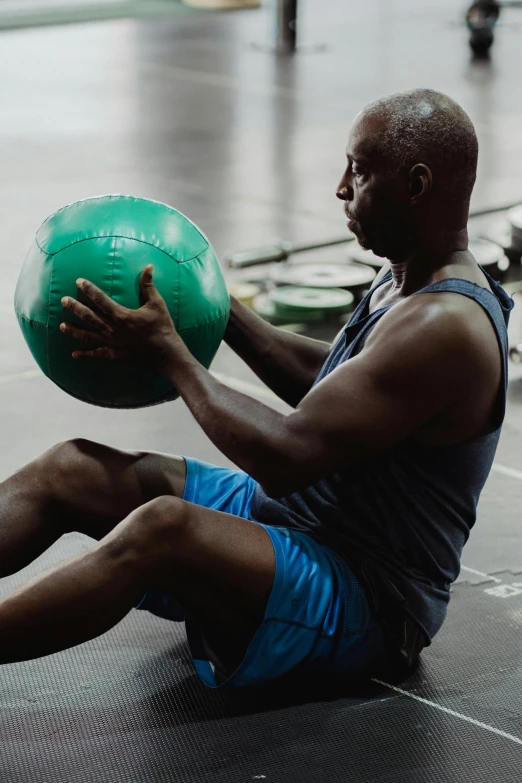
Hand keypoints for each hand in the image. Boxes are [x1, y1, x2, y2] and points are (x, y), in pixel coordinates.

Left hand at [60, 265, 182, 367]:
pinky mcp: (115, 355)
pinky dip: (85, 354)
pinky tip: (74, 354)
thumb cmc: (162, 326)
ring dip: (74, 331)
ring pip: (89, 336)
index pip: (101, 300)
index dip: (89, 289)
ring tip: (62, 326)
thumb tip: (149, 267)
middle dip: (75, 308)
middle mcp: (113, 329)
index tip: (78, 282)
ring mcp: (112, 343)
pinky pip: (97, 354)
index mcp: (122, 315)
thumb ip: (148, 286)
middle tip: (63, 301)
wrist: (166, 352)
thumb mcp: (157, 304)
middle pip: (90, 317)